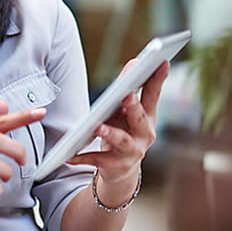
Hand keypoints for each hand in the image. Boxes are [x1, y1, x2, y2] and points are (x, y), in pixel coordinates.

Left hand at [68, 61, 168, 186]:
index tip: (161, 61)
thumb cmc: (123, 131)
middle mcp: (144, 134)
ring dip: (110, 133)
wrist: (120, 169)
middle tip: (127, 94)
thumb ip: (130, 89)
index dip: (158, 78)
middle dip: (134, 106)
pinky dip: (83, 157)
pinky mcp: (116, 166)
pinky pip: (98, 160)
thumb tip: (135, 62)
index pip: (153, 94)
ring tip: (98, 127)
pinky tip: (70, 155)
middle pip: (140, 118)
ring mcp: (132, 151)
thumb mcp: (126, 111)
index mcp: (147, 116)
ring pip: (122, 141)